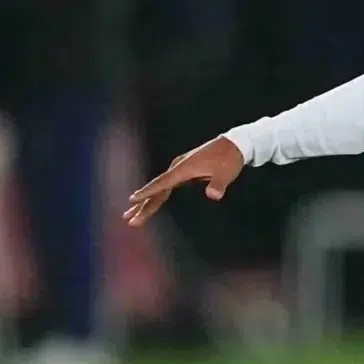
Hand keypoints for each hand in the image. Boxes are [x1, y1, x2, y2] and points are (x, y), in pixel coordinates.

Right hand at [122, 136, 246, 226]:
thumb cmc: (229, 158)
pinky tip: (149, 204)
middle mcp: (178, 169)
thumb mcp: (226, 173)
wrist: (235, 144)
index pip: (162, 183)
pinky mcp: (185, 172)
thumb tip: (214, 195)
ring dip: (146, 202)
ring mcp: (180, 170)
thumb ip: (218, 184)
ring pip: (160, 189)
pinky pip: (166, 187)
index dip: (148, 192)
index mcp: (184, 169)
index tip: (132, 199)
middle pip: (157, 189)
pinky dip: (157, 196)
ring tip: (130, 215)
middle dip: (142, 205)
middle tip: (128, 219)